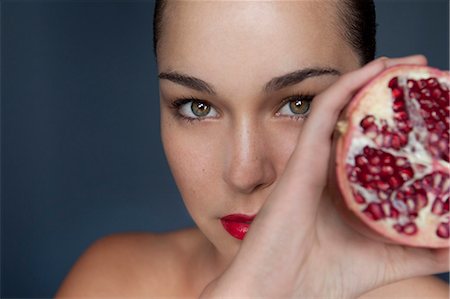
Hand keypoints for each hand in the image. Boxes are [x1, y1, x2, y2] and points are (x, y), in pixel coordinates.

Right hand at [200, 55, 448, 297]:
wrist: (274, 292)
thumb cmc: (318, 278)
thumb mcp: (385, 260)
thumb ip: (421, 250)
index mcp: (342, 188)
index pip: (370, 141)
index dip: (397, 120)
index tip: (430, 108)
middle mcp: (326, 167)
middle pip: (358, 117)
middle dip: (390, 92)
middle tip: (423, 76)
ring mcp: (311, 159)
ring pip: (342, 105)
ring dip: (373, 78)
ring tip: (408, 64)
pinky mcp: (300, 157)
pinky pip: (325, 110)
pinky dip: (348, 84)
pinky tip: (377, 68)